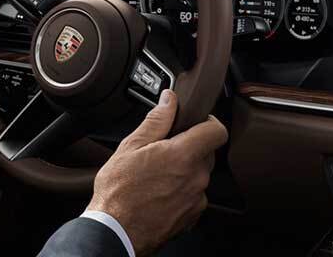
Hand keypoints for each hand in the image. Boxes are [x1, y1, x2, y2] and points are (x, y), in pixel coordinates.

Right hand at [87, 90, 228, 254]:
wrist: (115, 231)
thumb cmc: (118, 192)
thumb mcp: (131, 147)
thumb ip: (156, 120)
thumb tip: (169, 100)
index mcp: (183, 155)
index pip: (217, 131)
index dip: (208, 121)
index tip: (196, 122)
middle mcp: (196, 177)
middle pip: (207, 152)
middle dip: (190, 146)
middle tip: (164, 149)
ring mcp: (196, 198)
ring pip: (199, 174)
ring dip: (185, 169)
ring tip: (157, 174)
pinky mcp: (192, 215)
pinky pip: (194, 195)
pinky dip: (182, 190)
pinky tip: (159, 192)